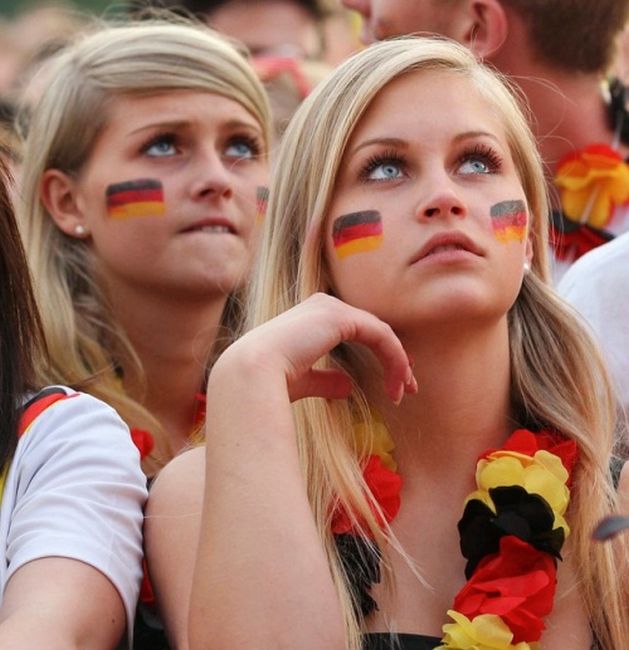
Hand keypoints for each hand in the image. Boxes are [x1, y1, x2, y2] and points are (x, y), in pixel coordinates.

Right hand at [220, 293, 416, 402]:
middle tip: (409, 387)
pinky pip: (380, 336)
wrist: (251, 375)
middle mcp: (322, 306)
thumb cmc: (269, 383)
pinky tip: (399, 382)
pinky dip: (395, 359)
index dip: (380, 357)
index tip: (394, 385)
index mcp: (311, 318)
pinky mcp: (341, 317)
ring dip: (398, 363)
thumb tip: (347, 387)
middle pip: (372, 331)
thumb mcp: (304, 381)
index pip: (358, 332)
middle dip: (395, 359)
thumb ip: (326, 380)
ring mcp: (331, 308)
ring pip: (380, 333)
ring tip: (406, 391)